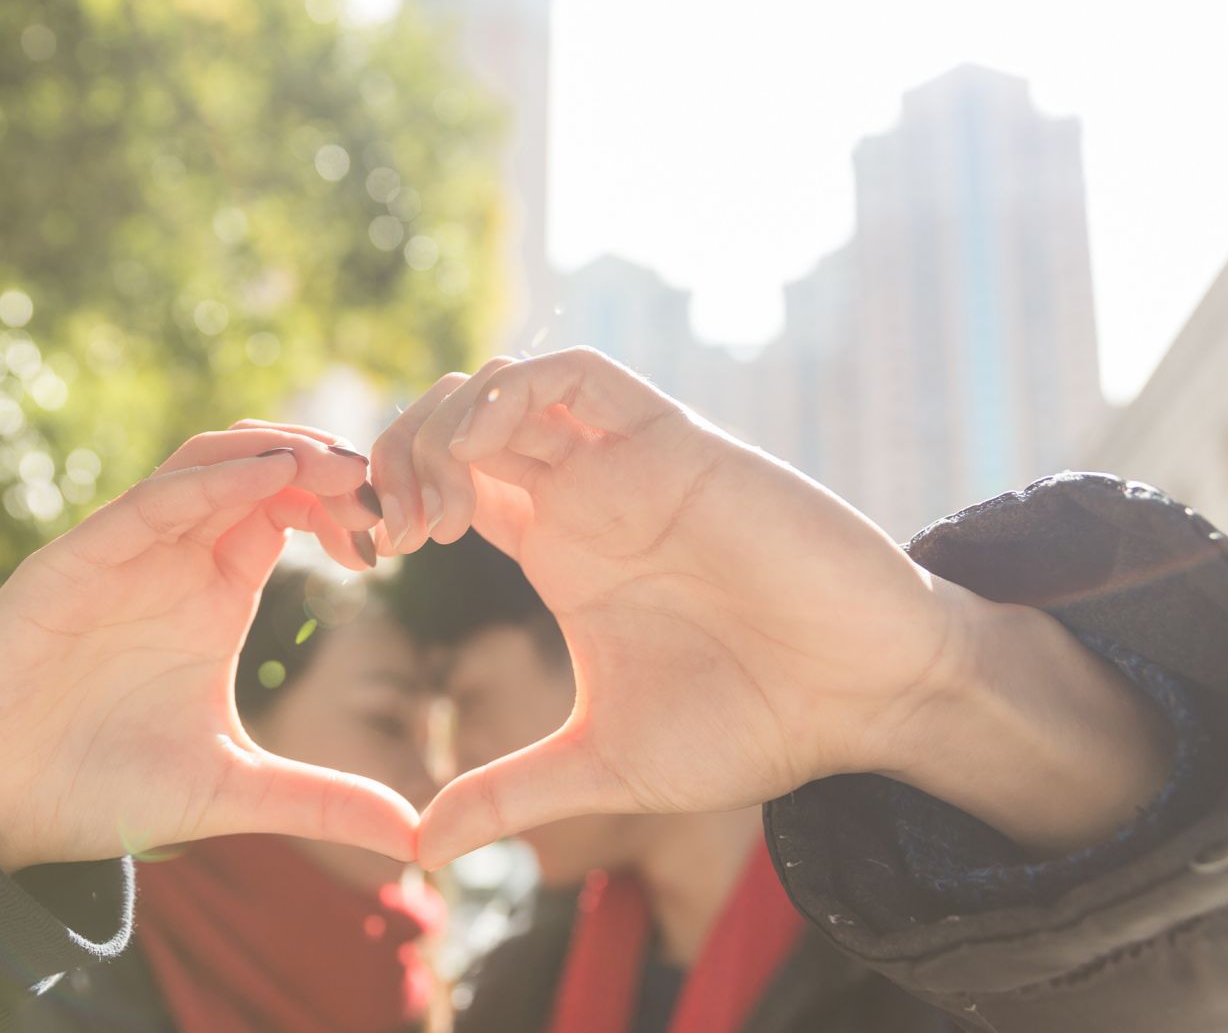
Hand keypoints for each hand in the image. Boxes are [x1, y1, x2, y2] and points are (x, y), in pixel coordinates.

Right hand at [0, 423, 409, 871]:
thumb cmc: (101, 789)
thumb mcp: (233, 792)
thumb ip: (321, 802)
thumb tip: (419, 840)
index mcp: (215, 592)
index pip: (292, 510)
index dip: (348, 506)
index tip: (399, 539)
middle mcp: (174, 559)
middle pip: (260, 466)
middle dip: (327, 462)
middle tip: (386, 487)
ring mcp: (124, 553)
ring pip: (207, 461)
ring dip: (276, 449)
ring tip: (340, 467)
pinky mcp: (74, 563)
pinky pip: (148, 501)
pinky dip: (210, 480)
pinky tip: (268, 477)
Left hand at [371, 348, 1169, 867]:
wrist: (863, 700)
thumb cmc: (751, 725)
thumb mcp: (601, 765)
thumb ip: (508, 796)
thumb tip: (417, 851)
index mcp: (555, 549)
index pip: (444, 483)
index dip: (389, 500)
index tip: (364, 559)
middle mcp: (582, 495)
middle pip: (457, 423)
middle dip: (398, 455)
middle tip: (388, 532)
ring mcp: (624, 464)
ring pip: (504, 386)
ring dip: (445, 424)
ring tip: (434, 509)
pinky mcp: (674, 443)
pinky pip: (576, 375)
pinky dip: (514, 393)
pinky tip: (487, 454)